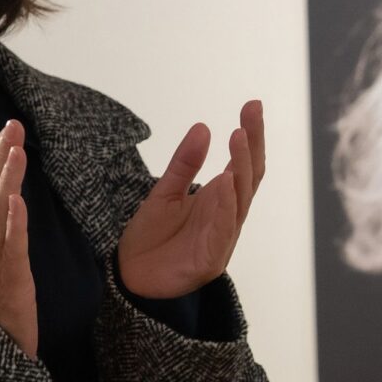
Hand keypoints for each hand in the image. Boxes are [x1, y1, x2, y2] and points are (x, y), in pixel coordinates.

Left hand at [117, 100, 265, 298]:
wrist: (129, 276)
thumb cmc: (151, 237)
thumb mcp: (163, 192)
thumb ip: (183, 164)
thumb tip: (203, 127)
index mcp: (219, 201)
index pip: (243, 164)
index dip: (251, 136)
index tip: (253, 105)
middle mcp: (226, 218)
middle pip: (249, 178)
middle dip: (251, 145)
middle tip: (250, 114)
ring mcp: (221, 240)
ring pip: (240, 202)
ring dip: (240, 168)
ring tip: (238, 138)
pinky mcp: (209, 262)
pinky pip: (222, 232)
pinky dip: (225, 207)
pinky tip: (224, 183)